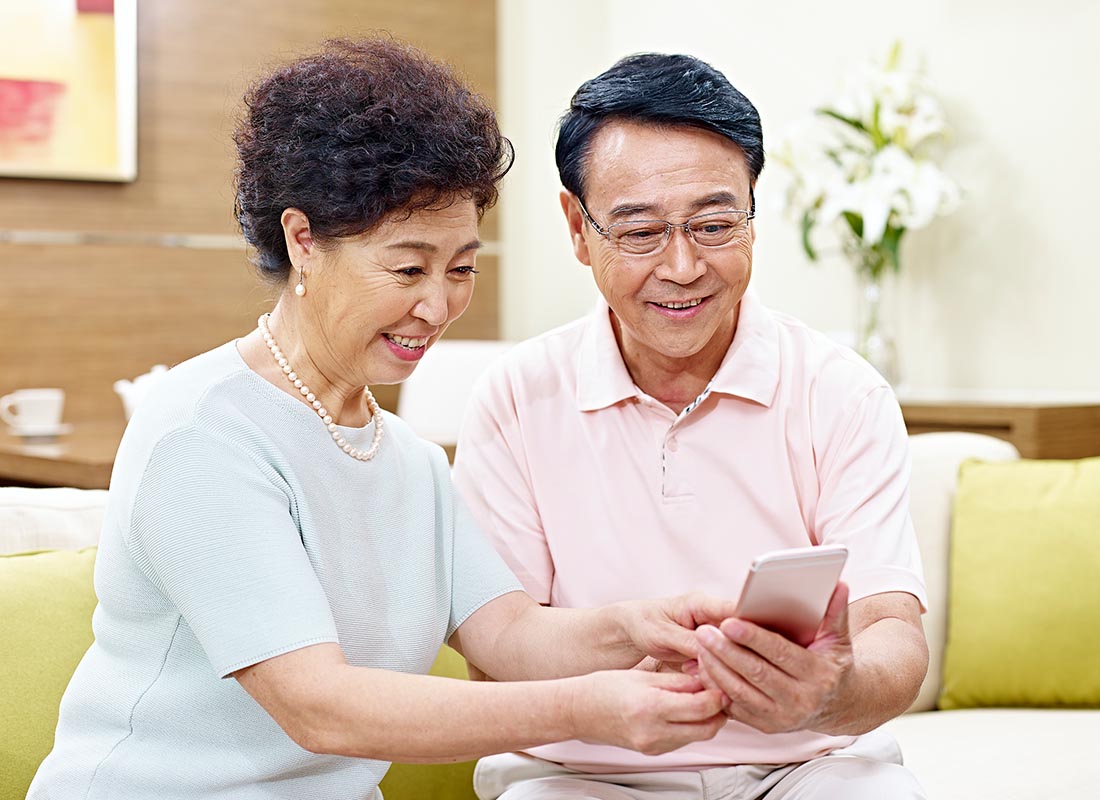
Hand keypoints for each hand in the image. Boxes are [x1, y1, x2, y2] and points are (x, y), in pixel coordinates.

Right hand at [570, 670, 726, 754]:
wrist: (579, 711)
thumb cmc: (605, 688)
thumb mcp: (644, 676)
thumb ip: (678, 682)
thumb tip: (707, 682)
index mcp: (651, 707)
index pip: (702, 707)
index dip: (718, 695)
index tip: (722, 681)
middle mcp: (654, 732)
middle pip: (707, 728)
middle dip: (719, 711)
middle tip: (719, 691)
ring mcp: (654, 746)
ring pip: (697, 736)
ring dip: (706, 720)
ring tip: (703, 698)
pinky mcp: (653, 752)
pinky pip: (683, 741)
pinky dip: (691, 727)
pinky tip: (686, 711)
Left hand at [617, 592, 742, 667]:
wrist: (634, 630)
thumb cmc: (645, 625)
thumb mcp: (662, 634)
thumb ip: (688, 642)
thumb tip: (714, 651)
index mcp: (702, 603)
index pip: (736, 610)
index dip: (748, 627)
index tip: (752, 645)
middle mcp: (714, 616)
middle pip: (742, 633)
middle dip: (740, 654)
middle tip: (729, 674)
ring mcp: (716, 633)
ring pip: (737, 650)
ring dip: (729, 667)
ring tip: (710, 679)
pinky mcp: (715, 649)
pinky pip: (726, 661)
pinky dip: (721, 673)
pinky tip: (710, 683)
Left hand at [692, 582, 855, 734]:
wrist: (835, 705)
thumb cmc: (832, 664)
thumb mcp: (838, 639)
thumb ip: (835, 612)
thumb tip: (839, 584)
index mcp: (819, 675)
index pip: (781, 653)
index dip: (753, 638)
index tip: (729, 622)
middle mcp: (800, 701)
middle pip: (755, 673)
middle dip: (726, 651)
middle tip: (703, 631)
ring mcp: (781, 717)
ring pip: (740, 691)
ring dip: (715, 667)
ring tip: (700, 644)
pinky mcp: (764, 725)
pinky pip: (733, 706)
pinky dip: (715, 686)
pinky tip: (703, 665)